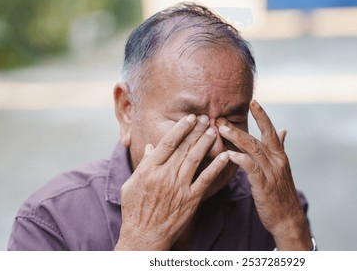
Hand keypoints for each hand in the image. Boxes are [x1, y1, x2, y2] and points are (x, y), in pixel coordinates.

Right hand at [115, 114, 228, 249]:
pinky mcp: (191, 199)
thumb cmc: (135, 211)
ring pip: (196, 158)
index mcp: (149, 169)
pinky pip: (206, 179)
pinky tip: (225, 156)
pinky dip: (216, 166)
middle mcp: (165, 175)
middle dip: (196, 130)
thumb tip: (152, 147)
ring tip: (214, 130)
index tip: (190, 118)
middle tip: (206, 118)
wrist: (144, 237)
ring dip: (206, 142)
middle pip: (184, 147)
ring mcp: (179, 187)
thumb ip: (143, 164)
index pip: (168, 142)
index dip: (181, 128)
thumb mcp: (131, 185)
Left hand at [217, 100, 312, 249]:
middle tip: (222, 117)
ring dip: (237, 138)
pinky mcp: (264, 185)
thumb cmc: (281, 194)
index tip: (253, 101)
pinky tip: (229, 154)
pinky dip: (241, 159)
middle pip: (258, 138)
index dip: (262, 115)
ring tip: (221, 129)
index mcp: (280, 156)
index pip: (271, 131)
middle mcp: (277, 161)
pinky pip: (251, 168)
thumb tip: (283, 130)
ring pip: (253, 150)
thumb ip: (280, 148)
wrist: (288, 219)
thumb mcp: (282, 168)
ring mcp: (271, 173)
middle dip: (240, 126)